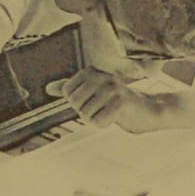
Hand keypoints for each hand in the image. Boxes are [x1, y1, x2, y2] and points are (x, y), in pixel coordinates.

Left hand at [53, 67, 173, 131]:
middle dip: (86, 112)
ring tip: (109, 112)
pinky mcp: (121, 102)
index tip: (93, 100)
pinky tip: (116, 117)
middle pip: (75, 103)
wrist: (146, 110)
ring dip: (96, 119)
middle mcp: (100, 76)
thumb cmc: (116, 101)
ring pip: (85, 114)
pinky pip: (98, 121)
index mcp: (90, 71)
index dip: (77, 103)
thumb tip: (48, 88)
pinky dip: (104, 124)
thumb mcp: (91, 92)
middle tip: (102, 108)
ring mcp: (111, 88)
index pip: (67, 93)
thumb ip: (70, 88)